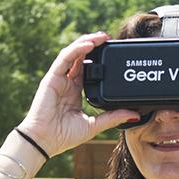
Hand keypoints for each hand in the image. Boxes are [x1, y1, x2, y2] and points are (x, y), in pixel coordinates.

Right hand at [16, 32, 140, 160]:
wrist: (44, 141)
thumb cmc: (64, 136)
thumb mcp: (94, 125)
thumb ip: (113, 118)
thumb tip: (134, 116)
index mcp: (75, 91)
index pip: (88, 68)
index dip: (99, 58)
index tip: (113, 52)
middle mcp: (67, 82)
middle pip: (81, 57)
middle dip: (94, 45)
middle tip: (108, 38)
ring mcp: (59, 79)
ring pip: (73, 53)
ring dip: (87, 42)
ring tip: (101, 36)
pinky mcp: (52, 78)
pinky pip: (65, 58)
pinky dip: (77, 49)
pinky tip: (89, 44)